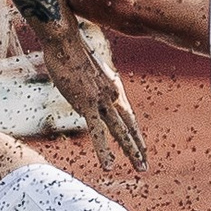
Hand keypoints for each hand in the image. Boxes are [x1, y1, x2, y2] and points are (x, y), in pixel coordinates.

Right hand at [34, 13, 149, 172]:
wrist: (65, 40)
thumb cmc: (70, 51)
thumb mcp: (85, 72)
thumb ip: (90, 88)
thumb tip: (86, 101)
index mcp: (112, 88)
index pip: (127, 116)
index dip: (135, 134)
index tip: (142, 148)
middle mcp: (112, 95)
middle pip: (128, 126)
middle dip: (138, 148)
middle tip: (145, 167)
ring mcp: (101, 100)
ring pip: (119, 131)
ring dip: (131, 152)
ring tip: (141, 169)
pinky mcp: (87, 104)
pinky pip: (97, 132)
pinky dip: (103, 150)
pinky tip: (109, 166)